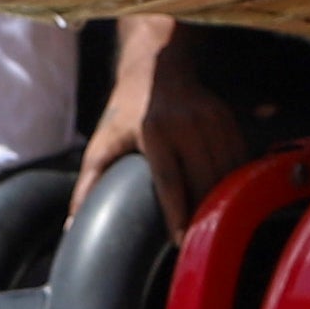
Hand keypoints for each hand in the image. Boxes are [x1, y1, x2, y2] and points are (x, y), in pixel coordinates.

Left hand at [72, 17, 250, 229]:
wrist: (155, 67)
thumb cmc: (124, 113)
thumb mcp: (101, 144)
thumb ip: (87, 185)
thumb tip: (70, 226)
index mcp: (153, 131)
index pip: (170, 182)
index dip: (177, 215)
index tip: (180, 241)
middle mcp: (186, 125)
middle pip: (204, 180)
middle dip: (205, 213)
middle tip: (201, 240)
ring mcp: (210, 120)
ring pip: (226, 171)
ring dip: (224, 200)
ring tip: (215, 224)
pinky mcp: (226, 119)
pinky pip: (238, 158)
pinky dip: (236, 181)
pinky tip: (229, 199)